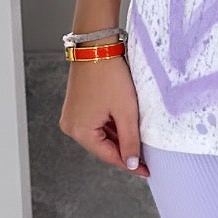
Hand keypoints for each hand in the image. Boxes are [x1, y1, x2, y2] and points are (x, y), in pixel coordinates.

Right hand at [59, 55, 149, 176]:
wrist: (96, 47)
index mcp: (80, 131)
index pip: (109, 156)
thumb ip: (130, 140)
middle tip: (146, 155)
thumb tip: (131, 163)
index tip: (145, 170)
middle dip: (124, 150)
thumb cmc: (108, 75)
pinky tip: (126, 123)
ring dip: (119, 137)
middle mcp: (71, 127)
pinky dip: (111, 126)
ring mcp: (72, 117)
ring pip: (101, 136)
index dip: (129, 164)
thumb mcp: (126, 111)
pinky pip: (96, 125)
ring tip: (138, 135)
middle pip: (103, 147)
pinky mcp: (77, 108)